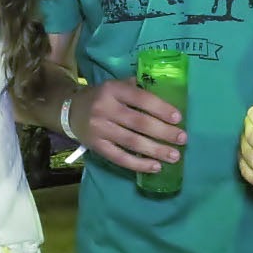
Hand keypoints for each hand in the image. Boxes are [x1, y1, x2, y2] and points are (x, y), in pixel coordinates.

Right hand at [64, 78, 184, 173]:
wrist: (69, 111)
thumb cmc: (101, 98)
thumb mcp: (115, 86)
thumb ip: (136, 89)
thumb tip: (166, 98)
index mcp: (112, 90)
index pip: (141, 98)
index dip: (161, 108)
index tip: (178, 118)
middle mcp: (104, 108)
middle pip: (139, 122)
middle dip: (163, 132)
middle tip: (182, 139)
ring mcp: (99, 129)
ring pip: (132, 142)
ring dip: (156, 150)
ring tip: (174, 156)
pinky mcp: (96, 146)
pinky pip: (120, 158)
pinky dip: (139, 164)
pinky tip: (155, 167)